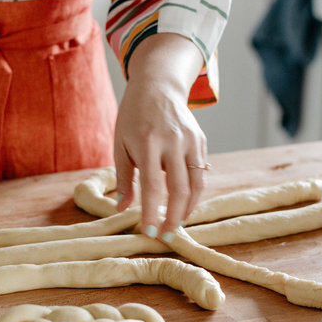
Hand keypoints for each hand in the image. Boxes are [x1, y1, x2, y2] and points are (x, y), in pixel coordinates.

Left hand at [114, 33, 207, 238]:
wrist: (158, 85)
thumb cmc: (133, 116)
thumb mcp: (120, 143)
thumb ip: (124, 178)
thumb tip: (122, 209)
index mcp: (147, 142)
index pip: (153, 185)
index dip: (153, 212)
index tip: (150, 232)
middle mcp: (172, 141)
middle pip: (179, 188)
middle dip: (174, 217)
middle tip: (166, 235)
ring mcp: (190, 140)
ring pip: (196, 184)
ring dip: (188, 208)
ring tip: (177, 223)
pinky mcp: (201, 140)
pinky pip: (201, 173)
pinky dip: (194, 192)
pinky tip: (184, 203)